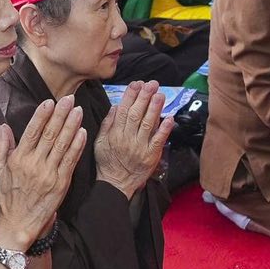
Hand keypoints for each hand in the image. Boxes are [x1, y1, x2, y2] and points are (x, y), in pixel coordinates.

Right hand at [0, 97, 86, 248]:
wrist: (18, 224)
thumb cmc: (5, 198)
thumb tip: (3, 126)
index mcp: (18, 159)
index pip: (32, 132)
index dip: (42, 115)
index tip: (50, 101)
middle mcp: (35, 164)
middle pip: (50, 134)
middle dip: (61, 115)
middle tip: (70, 99)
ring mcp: (50, 174)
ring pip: (63, 145)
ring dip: (72, 126)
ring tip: (78, 110)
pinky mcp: (61, 184)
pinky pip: (71, 161)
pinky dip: (77, 146)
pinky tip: (82, 133)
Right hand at [97, 81, 172, 198]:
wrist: (115, 184)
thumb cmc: (107, 163)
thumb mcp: (99, 142)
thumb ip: (107, 124)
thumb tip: (115, 106)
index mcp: (114, 134)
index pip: (123, 110)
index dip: (130, 96)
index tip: (136, 84)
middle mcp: (127, 138)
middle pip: (136, 114)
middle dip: (144, 97)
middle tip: (151, 84)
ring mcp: (140, 147)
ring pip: (147, 124)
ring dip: (154, 108)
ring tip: (160, 94)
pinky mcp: (150, 156)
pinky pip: (158, 140)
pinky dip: (164, 129)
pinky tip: (170, 118)